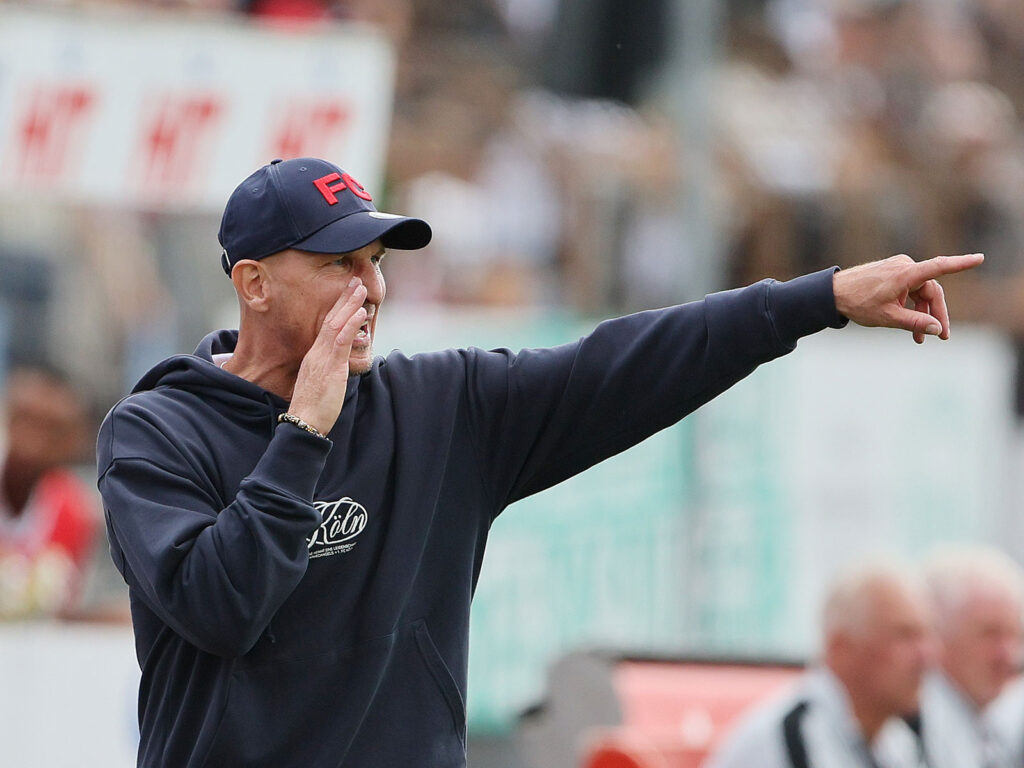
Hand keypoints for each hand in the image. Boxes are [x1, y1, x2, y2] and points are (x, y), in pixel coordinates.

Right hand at [287, 278, 367, 434]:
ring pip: (336, 325)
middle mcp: (316, 353)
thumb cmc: (312, 408)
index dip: (337, 309)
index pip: (327, 326)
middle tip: (355, 281)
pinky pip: (341, 341)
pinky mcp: (330, 367)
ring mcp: (322, 358)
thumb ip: (328, 371)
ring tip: (360, 288)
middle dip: (344, 299)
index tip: (347, 295)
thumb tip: (337, 366)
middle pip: (331, 319)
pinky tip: (359, 313)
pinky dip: (350, 325)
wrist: (303, 422)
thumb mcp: (321, 383)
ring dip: (349, 305)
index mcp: (314, 356)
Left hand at [833, 253, 983, 343]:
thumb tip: (938, 329)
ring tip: (918, 339)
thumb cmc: (858, 304)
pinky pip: (911, 290)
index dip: (960, 263)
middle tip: (941, 337)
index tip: (979, 258)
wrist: (832, 294)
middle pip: (931, 291)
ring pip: (921, 292)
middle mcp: (904, 266)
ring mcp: (899, 267)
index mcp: (904, 274)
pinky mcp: (894, 272)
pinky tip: (910, 326)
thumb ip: (914, 322)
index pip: (938, 267)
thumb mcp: (888, 317)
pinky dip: (912, 306)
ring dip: (922, 314)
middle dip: (936, 314)